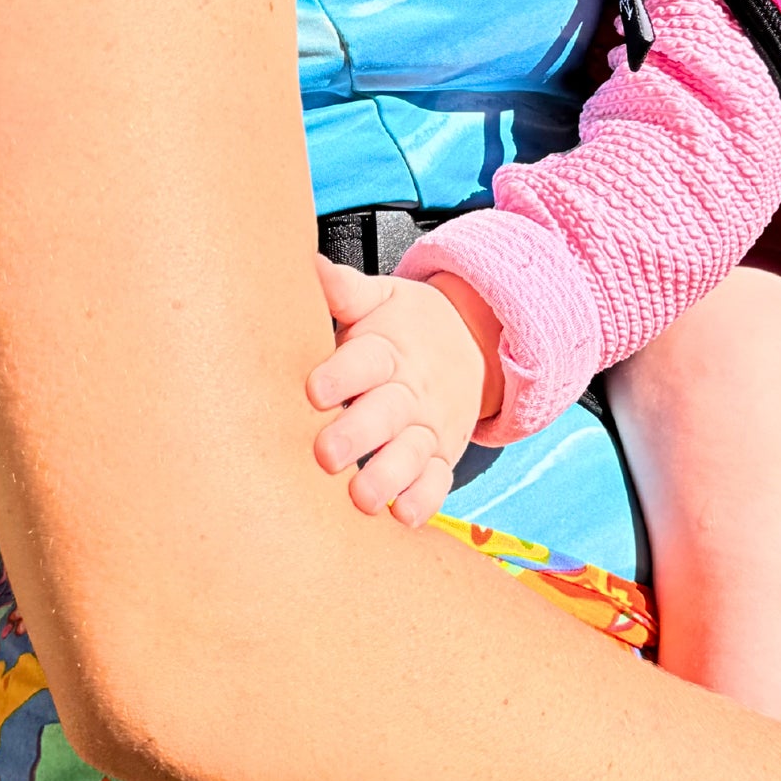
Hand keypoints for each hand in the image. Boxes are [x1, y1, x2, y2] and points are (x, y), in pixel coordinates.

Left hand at [306, 256, 500, 525]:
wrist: (471, 342)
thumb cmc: (405, 326)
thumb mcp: (381, 299)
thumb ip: (345, 290)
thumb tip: (309, 264)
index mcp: (388, 350)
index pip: (365, 360)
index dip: (341, 375)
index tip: (314, 389)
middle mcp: (409, 392)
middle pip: (385, 413)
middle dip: (358, 434)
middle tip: (326, 454)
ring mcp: (429, 427)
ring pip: (411, 454)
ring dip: (388, 476)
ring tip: (361, 496)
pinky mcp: (442, 457)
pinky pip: (438, 482)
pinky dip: (423, 500)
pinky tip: (402, 516)